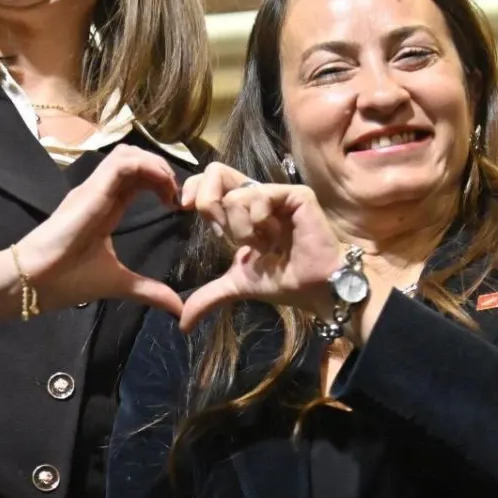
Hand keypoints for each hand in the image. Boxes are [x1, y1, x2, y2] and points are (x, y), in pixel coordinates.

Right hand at [14, 144, 183, 315]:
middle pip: (135, 159)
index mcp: (106, 208)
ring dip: (156, 165)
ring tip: (170, 189)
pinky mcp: (91, 190)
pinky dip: (147, 167)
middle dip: (162, 170)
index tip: (176, 206)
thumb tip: (177, 309)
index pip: (136, 179)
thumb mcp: (119, 283)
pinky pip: (123, 164)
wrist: (35, 282)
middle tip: (178, 195)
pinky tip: (162, 186)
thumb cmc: (68, 279)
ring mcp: (94, 188)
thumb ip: (148, 291)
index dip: (160, 183)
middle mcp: (100, 192)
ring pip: (129, 154)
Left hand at [180, 162, 341, 330]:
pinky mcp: (295, 194)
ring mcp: (276, 193)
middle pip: (214, 173)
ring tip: (266, 244)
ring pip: (235, 197)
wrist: (313, 288)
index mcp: (242, 207)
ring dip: (243, 231)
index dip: (193, 189)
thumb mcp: (237, 284)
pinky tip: (279, 237)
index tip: (184, 209)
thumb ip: (209, 296)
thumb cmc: (283, 280)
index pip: (208, 181)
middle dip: (210, 207)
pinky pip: (259, 197)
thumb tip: (183, 325)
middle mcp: (257, 194)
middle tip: (225, 235)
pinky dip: (261, 223)